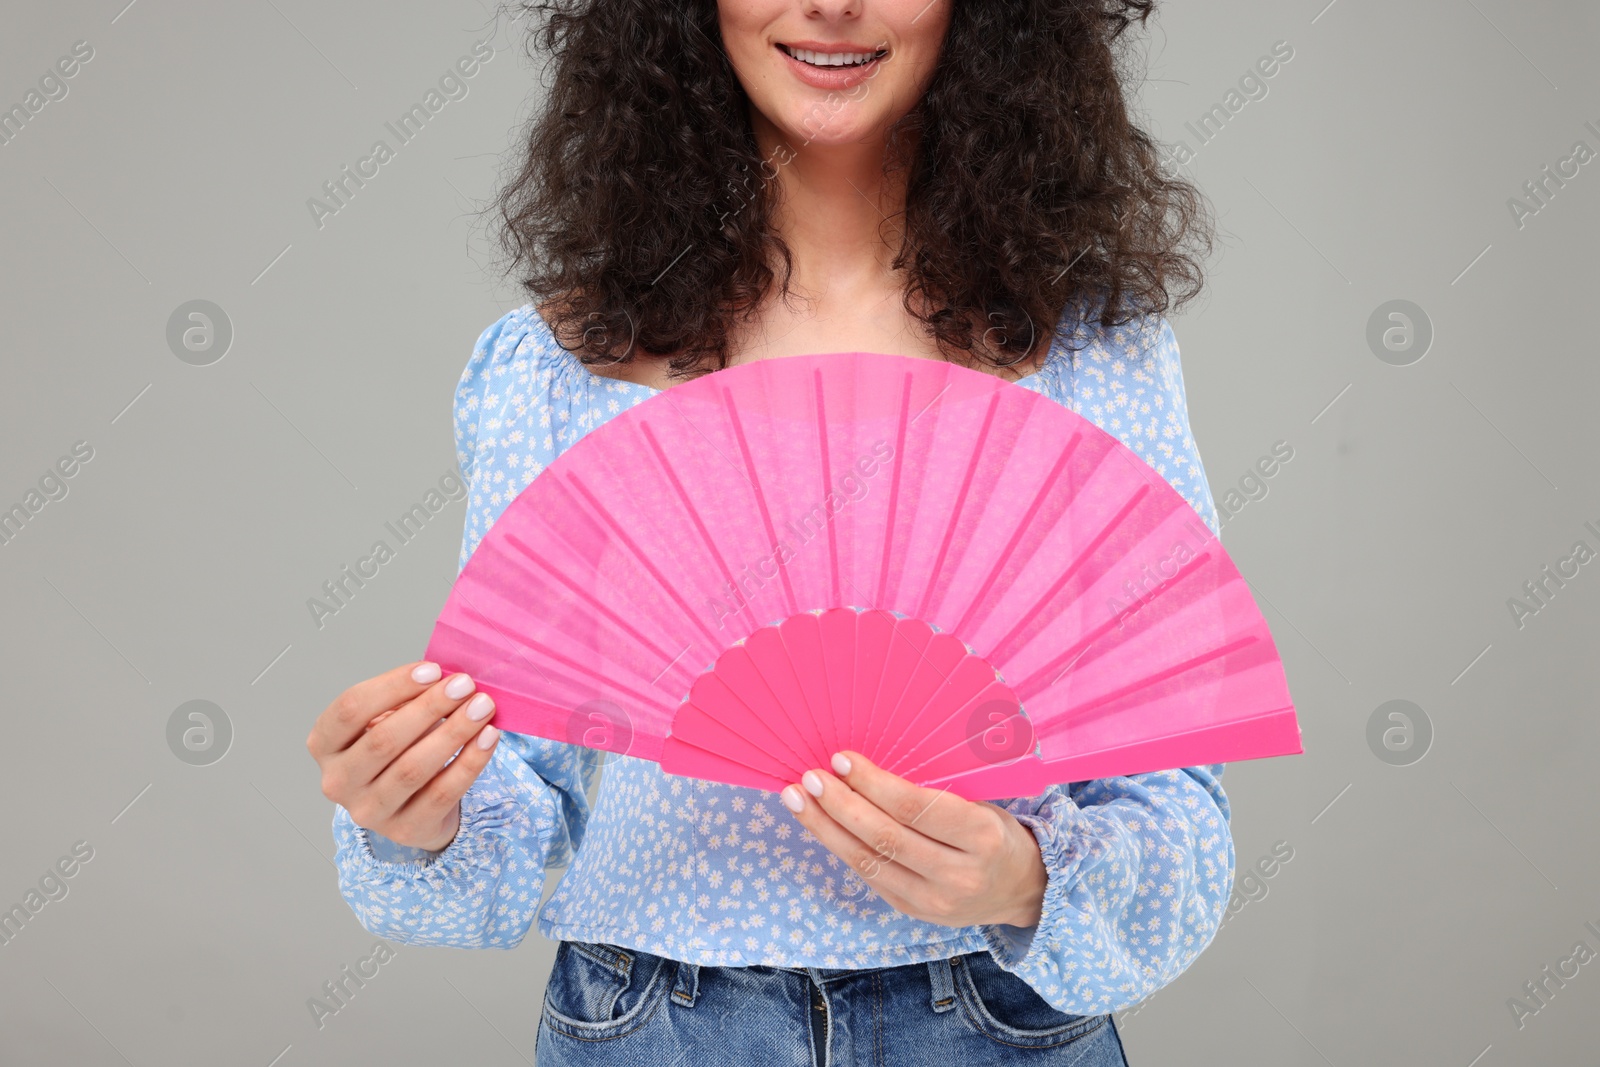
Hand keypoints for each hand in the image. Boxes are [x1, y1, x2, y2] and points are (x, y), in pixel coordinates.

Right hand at [306, 661, 500, 851]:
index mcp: (324, 745)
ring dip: (453, 732)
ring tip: (482, 708)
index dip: (393, 686)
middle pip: (383, 739)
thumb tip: (448, 677)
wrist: (411, 805)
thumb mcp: (388, 719)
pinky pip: (442, 793)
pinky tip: (488, 737)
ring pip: (413, 768)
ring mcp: (368, 811)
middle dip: (429, 707)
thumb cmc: (397, 748)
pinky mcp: (404, 830)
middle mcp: (337, 782)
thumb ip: (406, 699)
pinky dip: (469, 762)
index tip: (432, 670)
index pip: (350, 709)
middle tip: (465, 685)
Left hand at [779, 751, 1046, 928]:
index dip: (873, 783)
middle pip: (885, 837)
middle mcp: (959, 874)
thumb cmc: (997, 831)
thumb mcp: (983, 802)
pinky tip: (820, 825)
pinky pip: (869, 876)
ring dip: (826, 828)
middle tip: (809, 777)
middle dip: (840, 805)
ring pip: (868, 862)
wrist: (1022, 890)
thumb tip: (868, 762)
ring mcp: (935, 900)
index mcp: (983, 836)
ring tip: (797, 799)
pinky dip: (840, 847)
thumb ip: (936, 789)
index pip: (916, 808)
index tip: (840, 759)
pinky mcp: (914, 911)